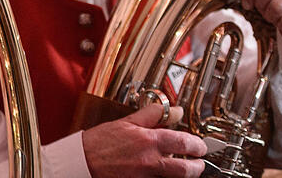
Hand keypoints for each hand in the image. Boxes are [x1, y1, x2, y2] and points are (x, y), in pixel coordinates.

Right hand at [81, 104, 206, 177]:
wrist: (82, 160)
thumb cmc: (100, 142)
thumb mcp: (126, 122)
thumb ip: (152, 116)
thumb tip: (173, 110)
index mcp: (147, 140)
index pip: (183, 142)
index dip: (197, 145)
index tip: (200, 146)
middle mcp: (149, 160)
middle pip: (186, 169)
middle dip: (197, 166)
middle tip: (198, 162)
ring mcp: (146, 175)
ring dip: (183, 174)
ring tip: (184, 169)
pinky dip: (165, 177)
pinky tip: (163, 172)